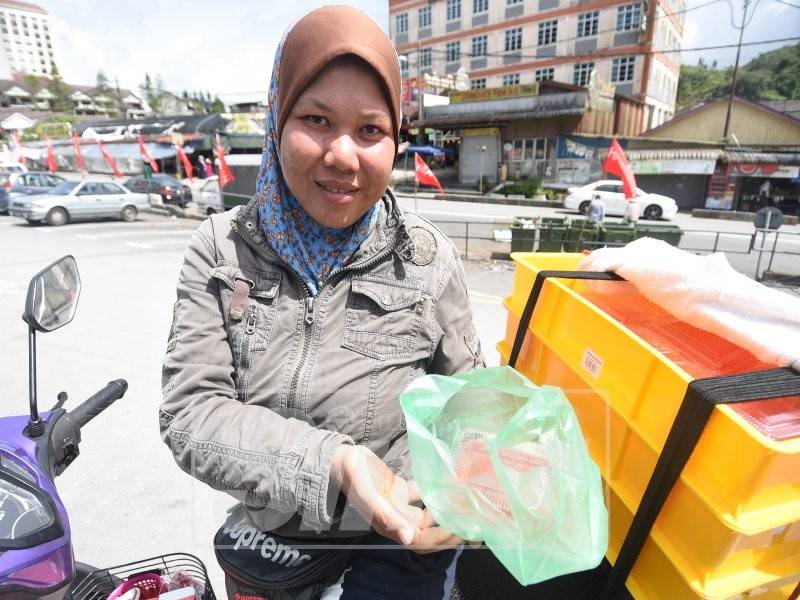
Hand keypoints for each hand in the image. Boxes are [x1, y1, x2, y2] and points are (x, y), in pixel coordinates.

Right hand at [331, 445, 480, 552]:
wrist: (340, 459)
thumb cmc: (353, 477)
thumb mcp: (368, 496)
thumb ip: (387, 516)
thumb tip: (409, 538)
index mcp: (390, 524)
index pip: (421, 541)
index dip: (441, 540)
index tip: (461, 531)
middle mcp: (397, 517)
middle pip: (428, 532)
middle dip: (449, 530)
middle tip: (472, 521)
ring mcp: (398, 503)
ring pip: (427, 514)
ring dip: (445, 511)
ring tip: (465, 503)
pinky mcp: (398, 488)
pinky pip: (420, 493)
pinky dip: (433, 490)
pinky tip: (448, 481)